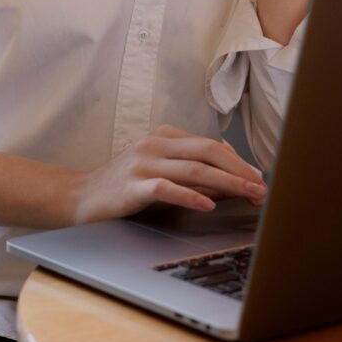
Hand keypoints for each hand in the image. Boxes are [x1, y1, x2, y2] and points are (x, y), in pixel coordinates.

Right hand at [71, 124, 266, 224]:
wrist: (79, 198)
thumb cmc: (123, 189)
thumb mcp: (162, 176)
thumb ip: (194, 177)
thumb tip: (234, 184)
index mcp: (164, 136)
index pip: (210, 144)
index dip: (239, 162)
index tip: (259, 178)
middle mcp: (155, 144)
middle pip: (208, 151)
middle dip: (240, 169)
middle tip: (262, 187)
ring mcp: (143, 163)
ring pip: (194, 168)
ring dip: (227, 183)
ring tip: (248, 195)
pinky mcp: (133, 185)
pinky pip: (166, 188)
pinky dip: (190, 195)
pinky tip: (208, 204)